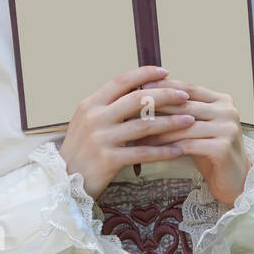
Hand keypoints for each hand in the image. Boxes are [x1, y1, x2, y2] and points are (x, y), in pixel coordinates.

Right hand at [60, 65, 191, 197]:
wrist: (62, 181)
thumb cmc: (81, 150)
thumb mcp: (87, 122)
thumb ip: (108, 107)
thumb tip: (139, 91)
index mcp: (90, 104)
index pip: (121, 81)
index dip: (145, 74)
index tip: (165, 72)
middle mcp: (94, 118)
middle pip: (137, 99)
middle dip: (165, 95)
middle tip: (185, 96)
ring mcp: (101, 139)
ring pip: (144, 125)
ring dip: (171, 122)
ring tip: (190, 120)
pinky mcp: (108, 160)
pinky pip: (143, 153)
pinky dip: (164, 151)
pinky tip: (179, 150)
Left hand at [138, 78, 249, 205]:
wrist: (235, 180)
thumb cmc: (212, 152)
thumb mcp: (199, 127)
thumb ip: (183, 112)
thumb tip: (149, 98)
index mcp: (221, 100)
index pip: (188, 89)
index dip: (164, 87)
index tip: (140, 88)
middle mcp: (228, 110)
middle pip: (184, 105)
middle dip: (156, 108)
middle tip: (131, 111)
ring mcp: (227, 128)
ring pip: (184, 125)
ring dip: (158, 130)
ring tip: (136, 134)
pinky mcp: (223, 147)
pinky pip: (189, 144)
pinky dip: (168, 147)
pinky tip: (153, 150)